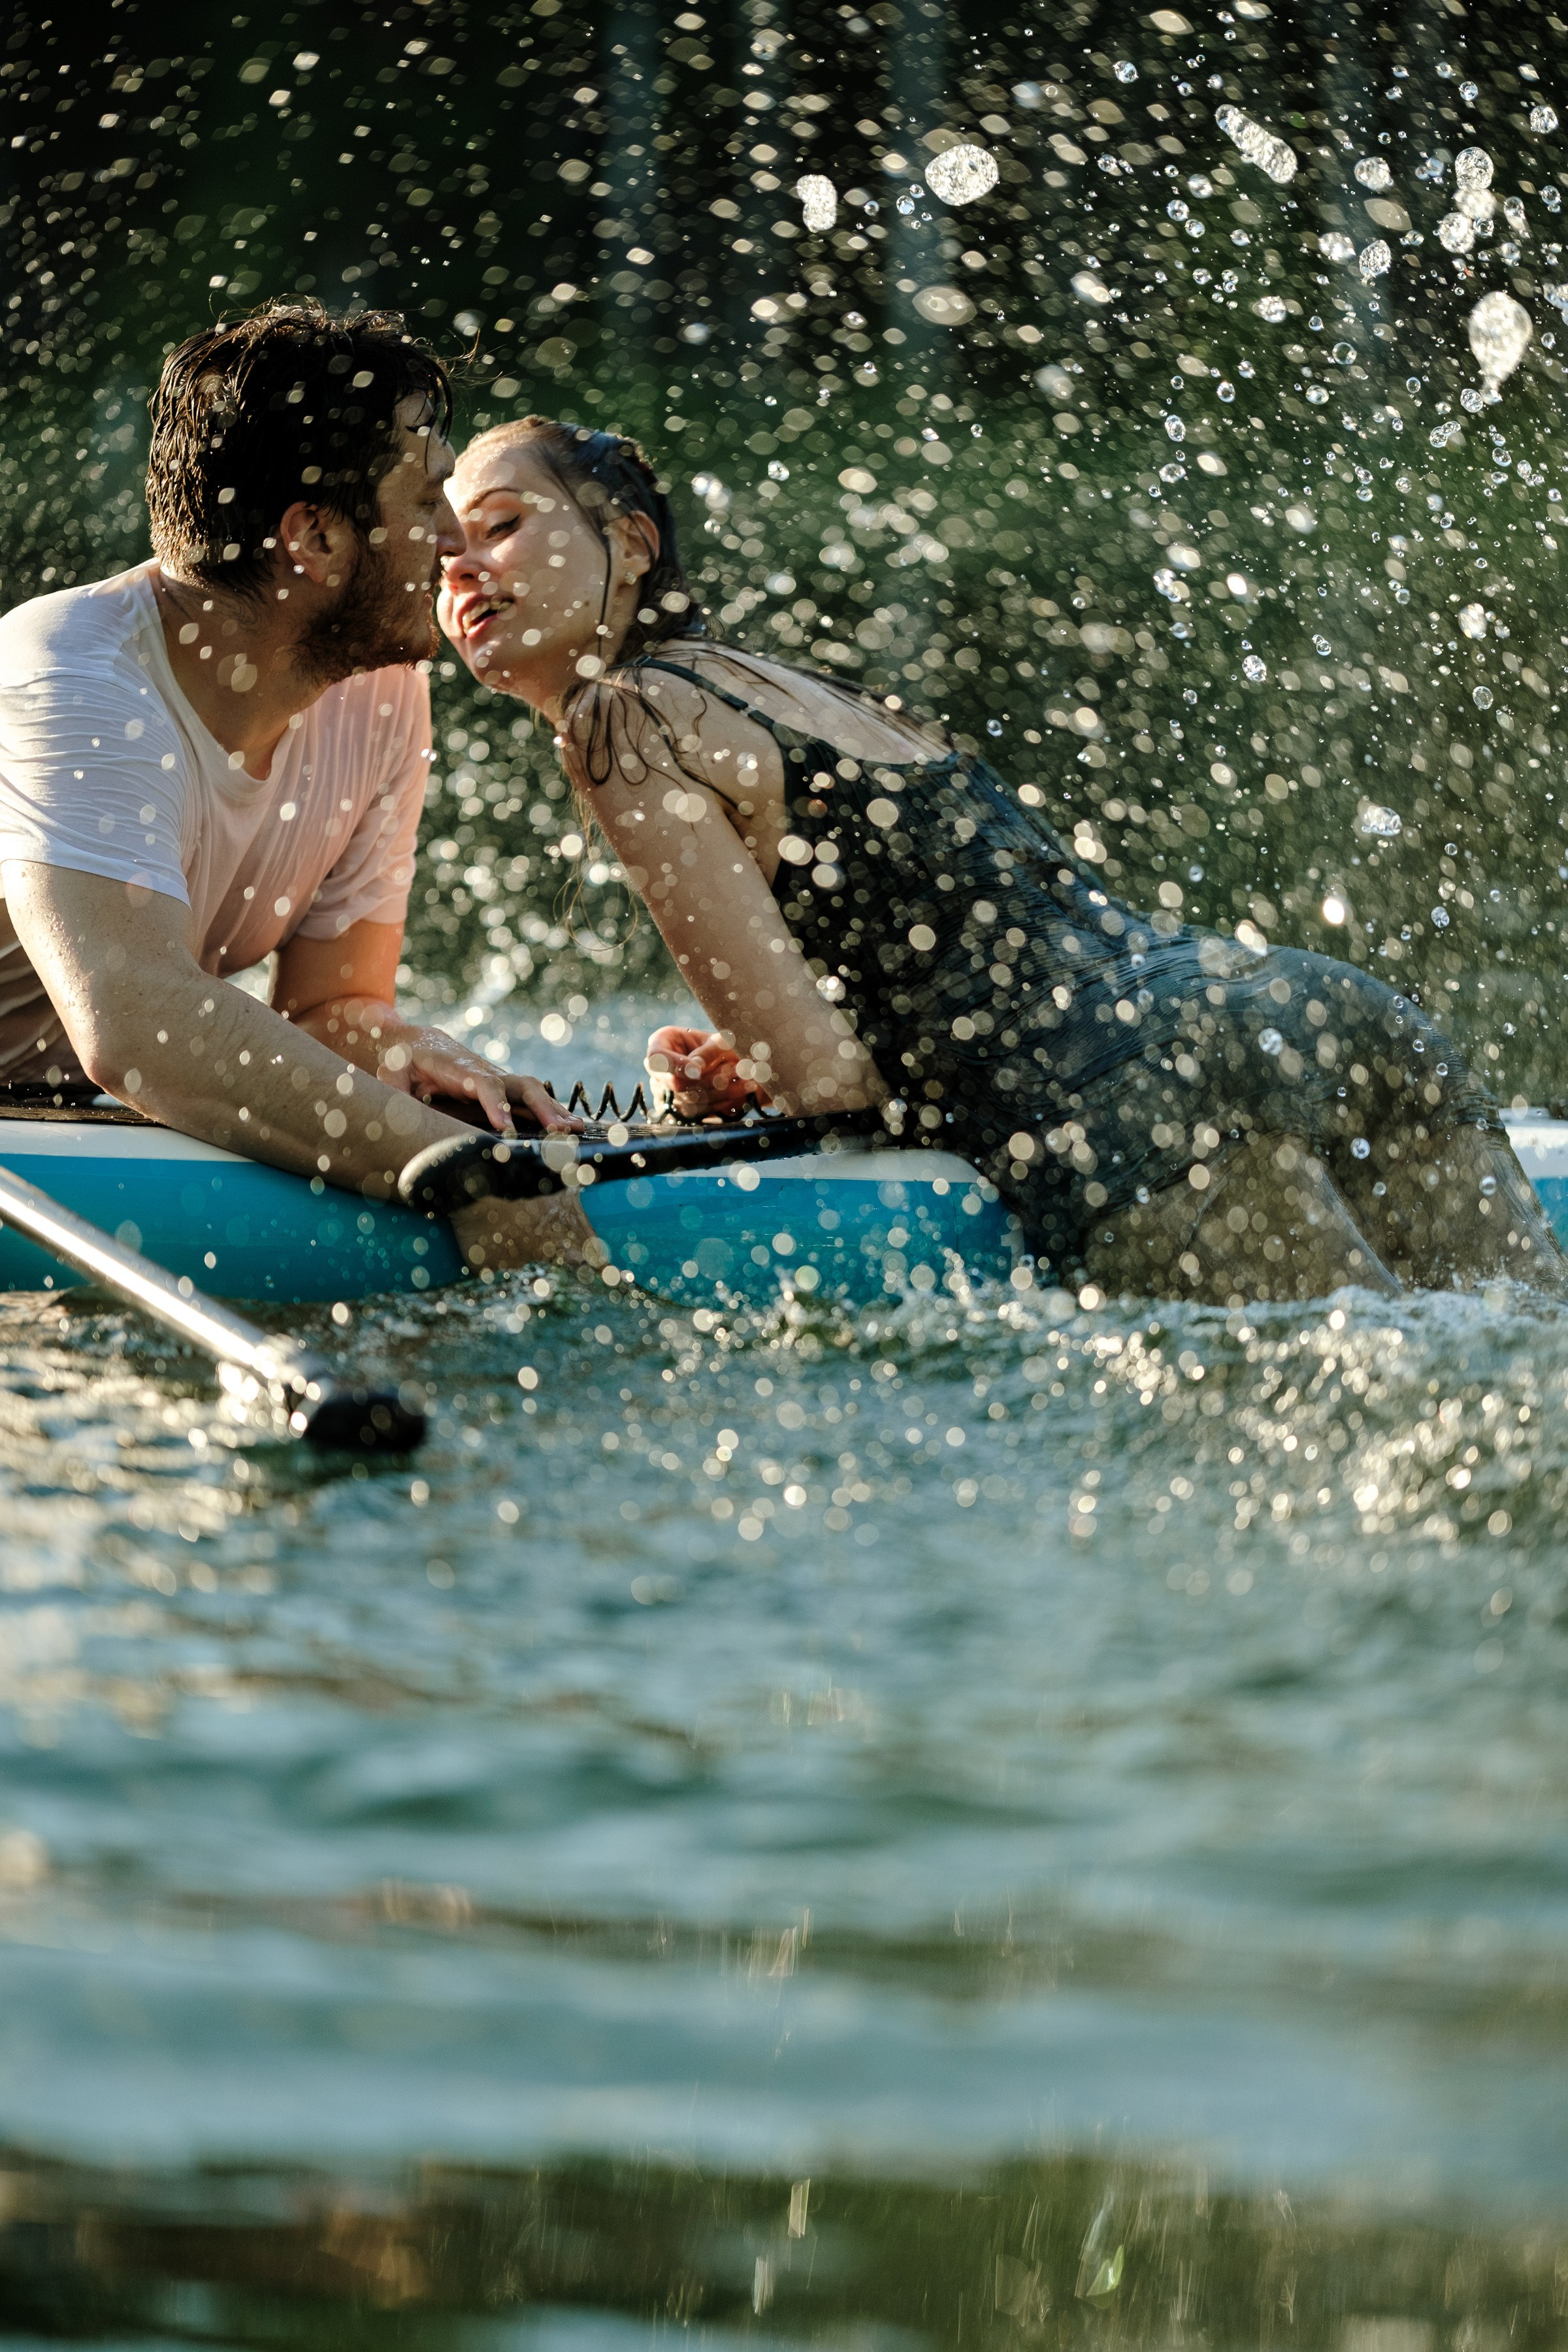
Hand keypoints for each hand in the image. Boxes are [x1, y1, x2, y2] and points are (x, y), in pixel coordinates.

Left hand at [378, 1030, 578, 1133]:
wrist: (417, 1041)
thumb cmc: (402, 1060)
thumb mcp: (390, 1074)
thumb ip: (396, 1095)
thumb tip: (399, 1118)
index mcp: (458, 1069)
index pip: (484, 1084)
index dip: (496, 1103)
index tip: (505, 1126)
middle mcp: (485, 1072)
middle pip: (521, 1085)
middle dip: (543, 1108)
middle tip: (561, 1130)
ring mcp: (498, 1079)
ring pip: (533, 1091)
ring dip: (555, 1111)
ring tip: (577, 1131)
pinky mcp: (503, 1089)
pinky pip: (531, 1100)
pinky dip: (552, 1113)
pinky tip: (571, 1129)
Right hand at [645, 1025, 768, 1119]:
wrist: (733, 1064)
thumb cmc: (722, 1046)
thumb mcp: (718, 1042)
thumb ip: (706, 1053)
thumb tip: (694, 1071)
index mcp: (661, 1043)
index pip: (657, 1058)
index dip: (674, 1066)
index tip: (697, 1071)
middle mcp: (659, 1070)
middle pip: (674, 1084)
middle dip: (708, 1079)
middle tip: (736, 1069)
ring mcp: (666, 1094)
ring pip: (688, 1100)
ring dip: (720, 1091)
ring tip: (747, 1079)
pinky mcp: (680, 1111)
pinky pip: (698, 1111)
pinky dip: (721, 1101)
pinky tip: (741, 1090)